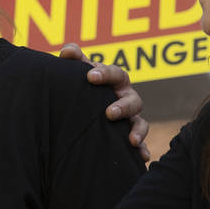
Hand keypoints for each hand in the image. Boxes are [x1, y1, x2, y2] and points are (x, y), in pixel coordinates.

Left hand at [60, 42, 150, 161]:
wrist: (82, 107)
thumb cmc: (83, 84)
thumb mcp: (78, 72)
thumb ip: (73, 59)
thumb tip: (67, 51)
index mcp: (114, 80)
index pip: (114, 73)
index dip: (105, 74)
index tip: (90, 77)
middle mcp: (125, 97)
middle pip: (132, 100)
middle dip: (123, 106)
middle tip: (109, 112)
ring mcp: (129, 117)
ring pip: (139, 122)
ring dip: (137, 130)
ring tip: (131, 140)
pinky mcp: (128, 135)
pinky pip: (140, 143)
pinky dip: (142, 149)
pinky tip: (142, 157)